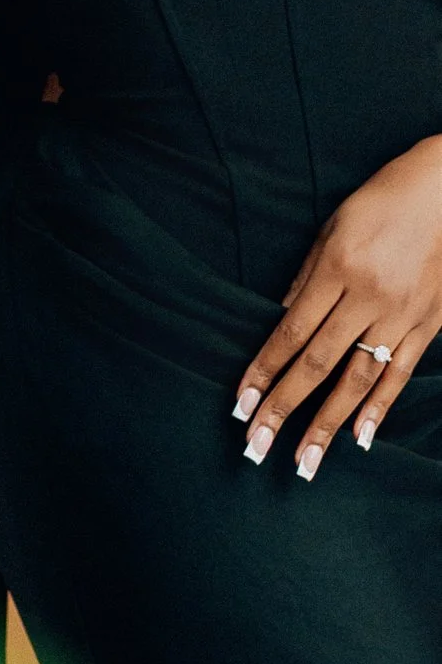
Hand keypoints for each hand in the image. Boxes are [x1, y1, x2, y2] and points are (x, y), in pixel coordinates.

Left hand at [234, 135, 441, 475]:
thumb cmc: (382, 201)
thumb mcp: (333, 227)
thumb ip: (306, 277)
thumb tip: (281, 320)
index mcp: (338, 269)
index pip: (291, 333)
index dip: (264, 372)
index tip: (240, 405)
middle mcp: (369, 297)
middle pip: (318, 363)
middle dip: (284, 408)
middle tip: (257, 446)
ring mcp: (402, 315)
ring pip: (358, 379)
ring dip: (327, 424)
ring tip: (304, 462)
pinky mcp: (430, 324)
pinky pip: (400, 373)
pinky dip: (379, 407)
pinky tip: (359, 437)